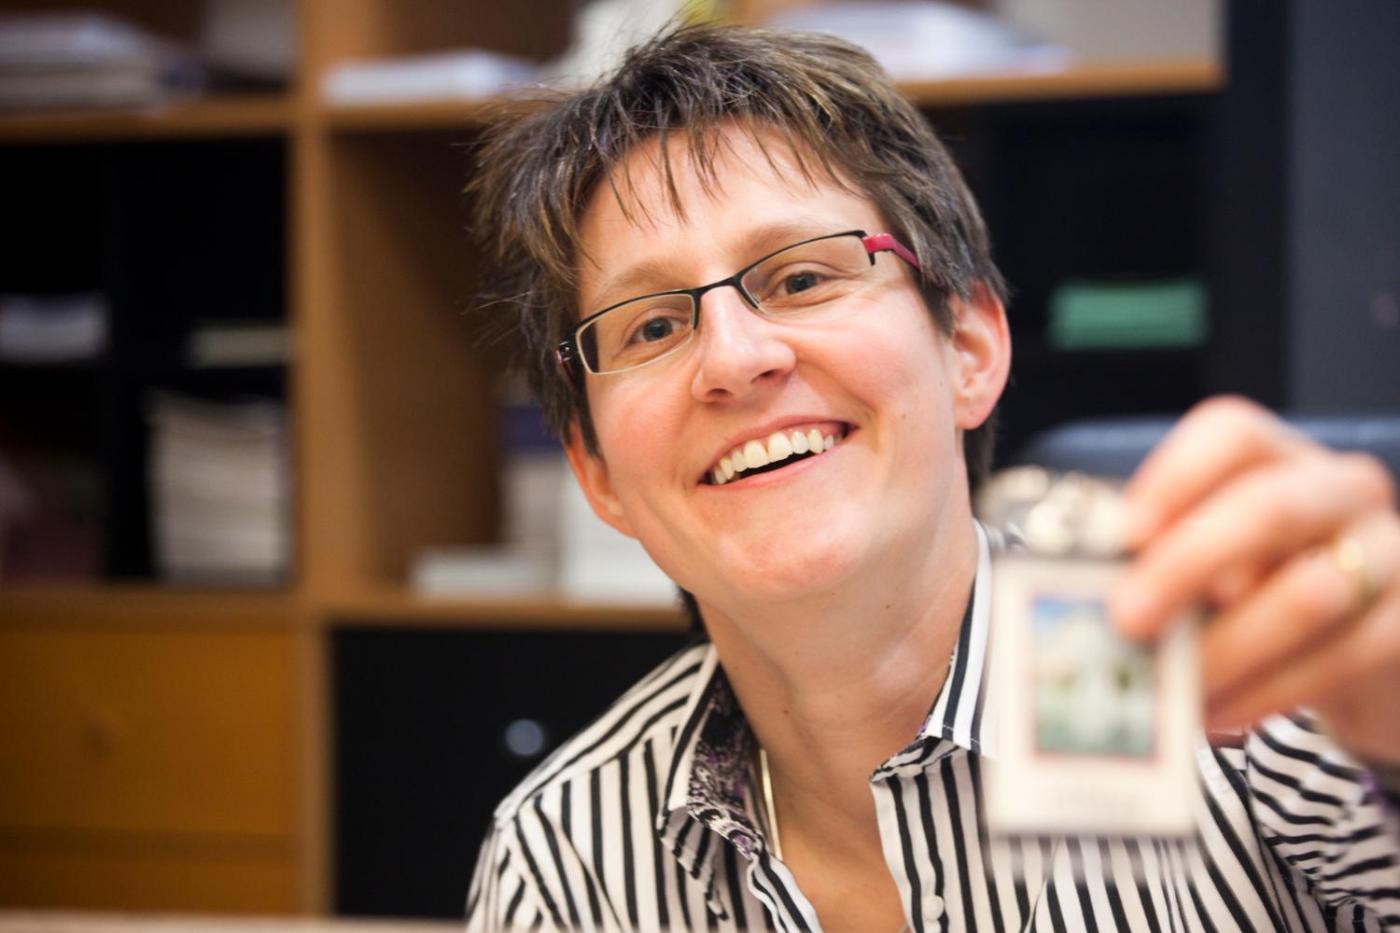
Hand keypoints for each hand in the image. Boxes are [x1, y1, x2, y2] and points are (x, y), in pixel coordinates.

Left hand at [1108, 396, 1399, 764]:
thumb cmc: (1260, 595)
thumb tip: (1095, 594)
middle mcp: (1341, 490)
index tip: (1126, 535)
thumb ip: (1162, 564)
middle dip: (1188, 564)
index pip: (1231, 433)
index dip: (1175, 477)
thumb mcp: (1211, 567)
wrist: (1361, 657)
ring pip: (1310, 593)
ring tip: (1171, 691)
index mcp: (1277, 459)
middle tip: (1127, 619)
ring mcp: (1387, 551)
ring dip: (1228, 649)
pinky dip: (1269, 691)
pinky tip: (1220, 713)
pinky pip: (1343, 656)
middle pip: (1269, 506)